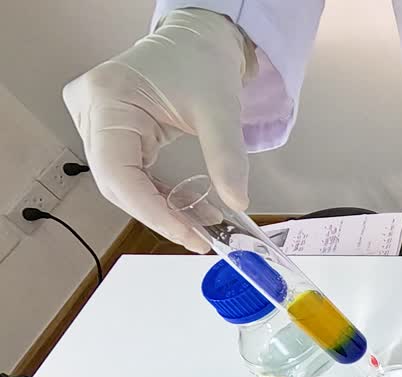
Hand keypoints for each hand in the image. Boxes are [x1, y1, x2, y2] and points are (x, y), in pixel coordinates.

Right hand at [63, 9, 253, 251]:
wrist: (198, 38)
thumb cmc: (202, 61)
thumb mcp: (220, 109)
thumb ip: (227, 158)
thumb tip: (237, 204)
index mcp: (108, 99)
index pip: (118, 173)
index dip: (151, 211)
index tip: (187, 235)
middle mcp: (90, 110)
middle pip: (116, 182)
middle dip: (159, 214)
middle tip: (199, 239)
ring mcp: (95, 120)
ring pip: (122, 182)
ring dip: (160, 208)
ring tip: (200, 226)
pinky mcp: (110, 130)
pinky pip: (129, 173)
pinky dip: (157, 194)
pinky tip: (186, 209)